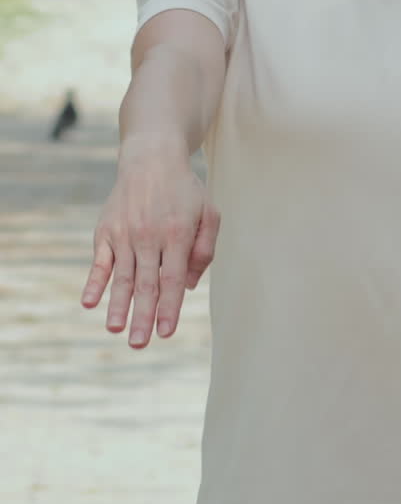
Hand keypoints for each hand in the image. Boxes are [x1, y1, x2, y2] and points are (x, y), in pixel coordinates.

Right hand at [80, 144, 220, 348]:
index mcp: (177, 234)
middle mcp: (149, 236)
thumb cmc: (185, 191)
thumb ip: (204, 249)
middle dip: (142, 316)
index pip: (171, 279)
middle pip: (145, 283)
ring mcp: (125, 233)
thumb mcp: (208, 213)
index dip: (168, 308)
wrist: (151, 158)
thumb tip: (186, 285)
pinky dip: (94, 282)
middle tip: (139, 344)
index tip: (165, 332)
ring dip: (118, 305)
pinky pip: (99, 261)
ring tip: (116, 330)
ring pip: (121, 276)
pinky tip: (89, 302)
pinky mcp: (106, 231)